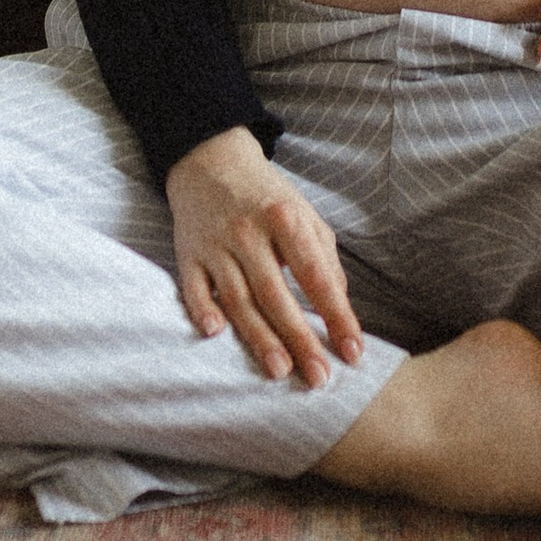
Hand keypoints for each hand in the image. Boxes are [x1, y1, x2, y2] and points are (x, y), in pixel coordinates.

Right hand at [164, 129, 363, 385]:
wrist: (210, 162)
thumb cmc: (267, 198)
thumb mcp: (305, 216)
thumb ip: (324, 259)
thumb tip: (339, 304)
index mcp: (286, 219)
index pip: (316, 275)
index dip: (336, 315)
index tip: (352, 352)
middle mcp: (249, 232)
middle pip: (276, 294)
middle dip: (299, 339)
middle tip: (319, 378)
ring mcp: (215, 244)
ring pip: (238, 298)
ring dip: (258, 337)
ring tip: (280, 370)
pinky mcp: (188, 254)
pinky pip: (193, 288)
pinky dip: (203, 310)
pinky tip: (215, 334)